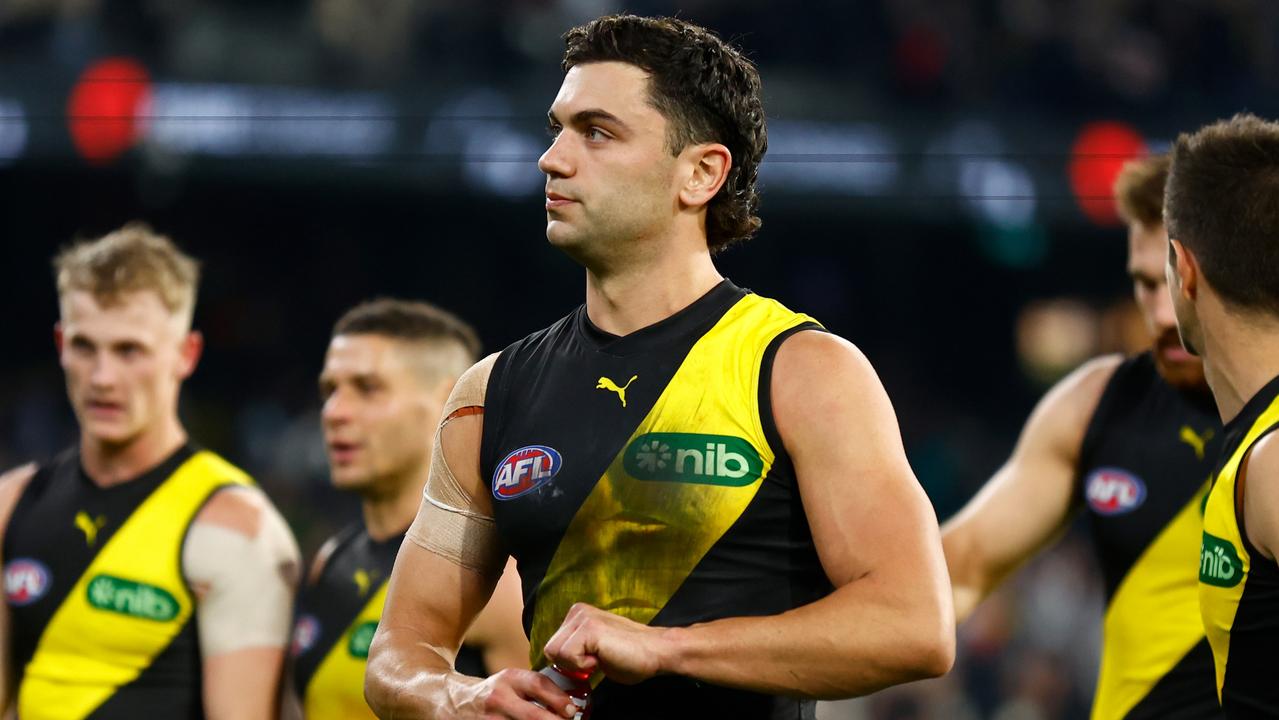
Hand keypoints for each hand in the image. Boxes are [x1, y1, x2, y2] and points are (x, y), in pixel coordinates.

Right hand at [455, 668, 580, 719]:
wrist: (455, 701)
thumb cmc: (493, 692)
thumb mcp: (511, 681)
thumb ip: (535, 689)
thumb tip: (568, 706)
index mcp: (509, 679)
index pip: (538, 685)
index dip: (558, 699)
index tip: (572, 709)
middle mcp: (499, 698)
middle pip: (533, 715)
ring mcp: (490, 719)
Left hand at [542, 603, 671, 684]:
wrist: (656, 652)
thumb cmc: (629, 655)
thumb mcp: (592, 648)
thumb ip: (574, 648)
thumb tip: (555, 662)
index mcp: (578, 613)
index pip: (553, 645)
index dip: (569, 662)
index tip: (592, 660)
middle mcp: (578, 611)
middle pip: (550, 649)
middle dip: (570, 663)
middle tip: (597, 660)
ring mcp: (583, 618)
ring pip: (556, 653)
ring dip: (578, 664)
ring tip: (601, 657)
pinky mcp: (590, 629)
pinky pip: (568, 657)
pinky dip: (584, 666)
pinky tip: (603, 658)